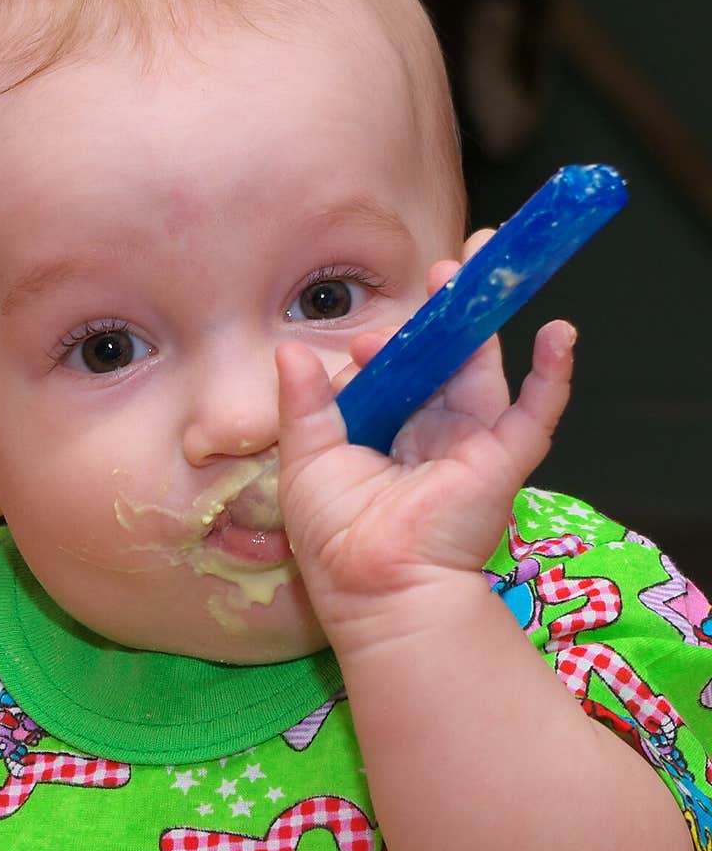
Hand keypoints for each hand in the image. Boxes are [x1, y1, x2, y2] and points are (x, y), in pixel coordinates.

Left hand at [275, 247, 574, 646]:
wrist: (377, 588)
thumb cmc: (336, 536)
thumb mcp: (306, 460)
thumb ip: (303, 404)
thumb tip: (289, 351)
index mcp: (383, 434)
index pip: (393, 372)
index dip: (386, 346)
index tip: (369, 342)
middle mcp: (428, 433)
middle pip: (443, 359)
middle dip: (446, 310)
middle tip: (449, 264)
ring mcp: (469, 443)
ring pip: (482, 368)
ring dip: (485, 318)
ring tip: (484, 262)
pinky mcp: (503, 459)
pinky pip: (538, 411)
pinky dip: (554, 373)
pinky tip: (560, 332)